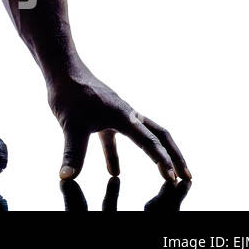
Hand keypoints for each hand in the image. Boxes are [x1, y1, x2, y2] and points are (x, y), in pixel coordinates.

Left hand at [48, 67, 190, 183]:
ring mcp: (117, 114)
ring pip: (144, 135)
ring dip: (155, 154)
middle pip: (160, 135)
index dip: (162, 161)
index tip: (172, 180)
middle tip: (187, 177)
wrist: (61, 69)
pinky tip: (113, 172)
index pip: (150, 142)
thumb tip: (66, 177)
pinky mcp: (104, 116)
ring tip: (165, 175)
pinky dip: (117, 156)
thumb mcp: (70, 126)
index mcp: (124, 116)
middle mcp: (127, 114)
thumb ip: (72, 153)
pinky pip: (117, 139)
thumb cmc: (68, 93)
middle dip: (175, 156)